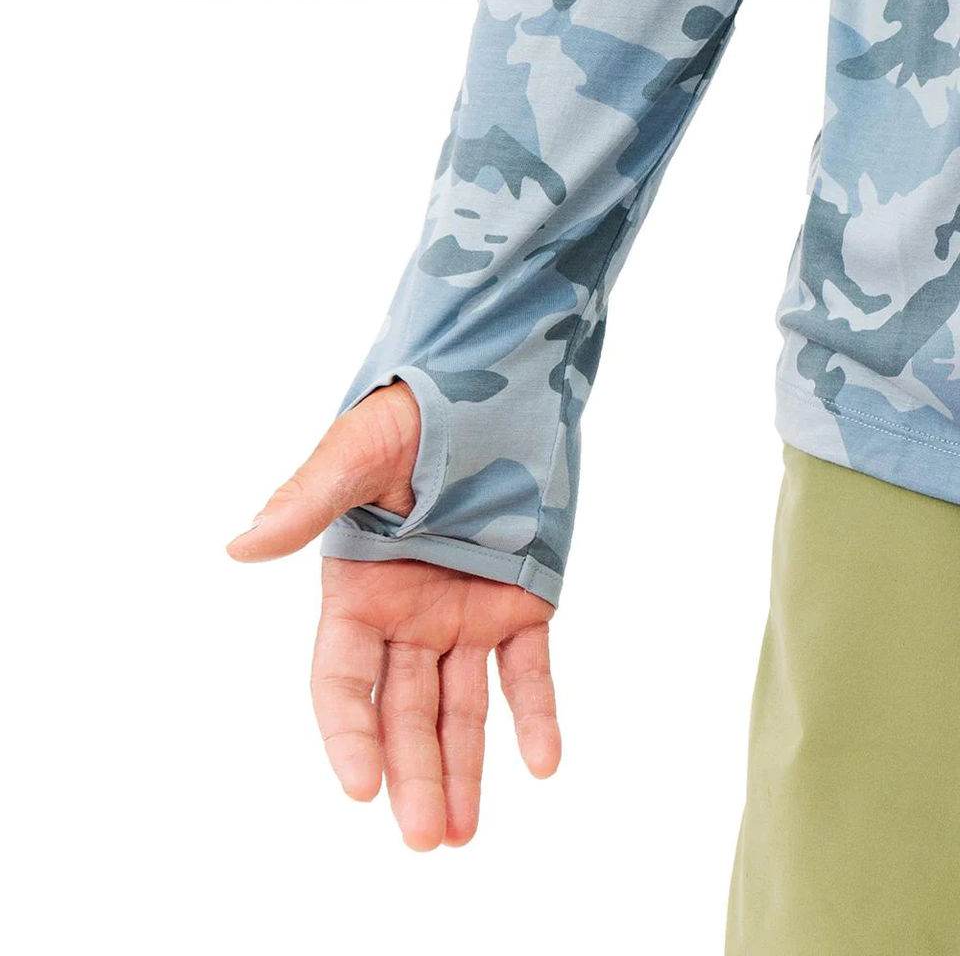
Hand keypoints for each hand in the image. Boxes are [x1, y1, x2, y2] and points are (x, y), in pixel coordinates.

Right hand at [227, 383, 560, 849]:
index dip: (347, 734)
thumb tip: (238, 546)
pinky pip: (528, 671)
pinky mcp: (521, 602)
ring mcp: (465, 612)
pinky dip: (536, 715)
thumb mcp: (357, 453)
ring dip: (464, 769)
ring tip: (461, 833)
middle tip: (422, 840)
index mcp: (359, 587)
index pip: (342, 680)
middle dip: (411, 775)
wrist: (495, 390)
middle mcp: (408, 613)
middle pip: (403, 711)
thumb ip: (307, 501)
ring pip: (461, 706)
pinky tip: (544, 763)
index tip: (362, 789)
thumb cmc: (414, 412)